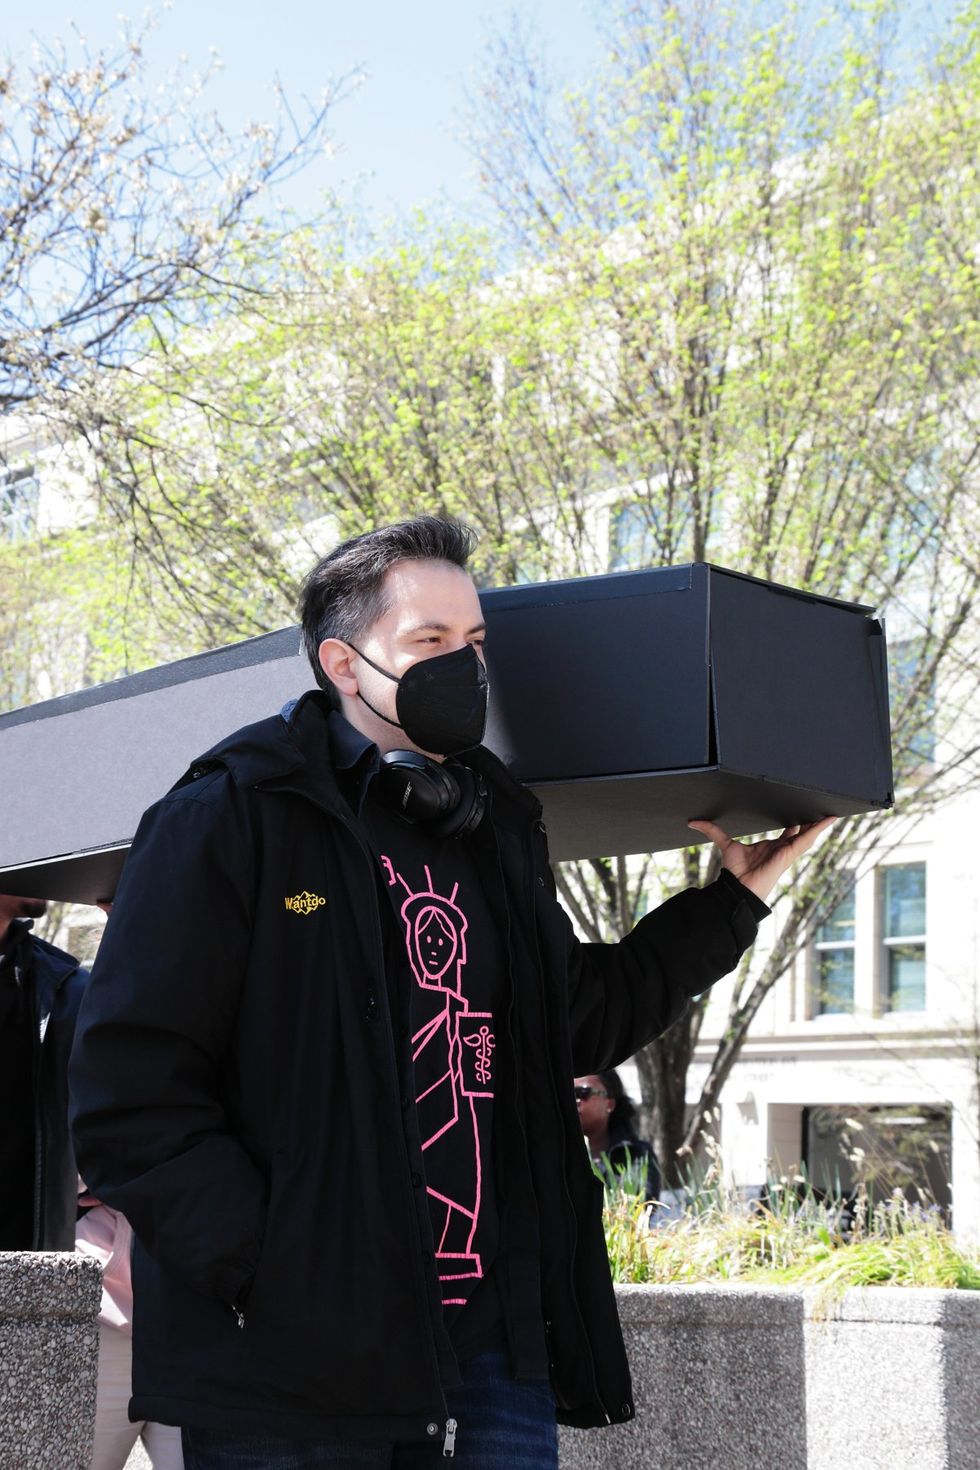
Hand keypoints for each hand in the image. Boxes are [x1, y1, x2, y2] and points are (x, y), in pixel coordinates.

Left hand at [687, 816, 836, 903]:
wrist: (738, 887)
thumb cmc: (736, 871)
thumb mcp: (726, 844)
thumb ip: (713, 831)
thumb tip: (694, 822)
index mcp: (772, 846)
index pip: (789, 831)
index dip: (796, 822)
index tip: (802, 809)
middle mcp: (782, 849)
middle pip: (802, 832)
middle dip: (811, 821)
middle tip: (821, 807)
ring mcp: (788, 852)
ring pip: (808, 835)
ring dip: (819, 824)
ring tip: (831, 811)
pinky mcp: (790, 853)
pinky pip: (807, 839)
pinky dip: (818, 829)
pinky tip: (828, 820)